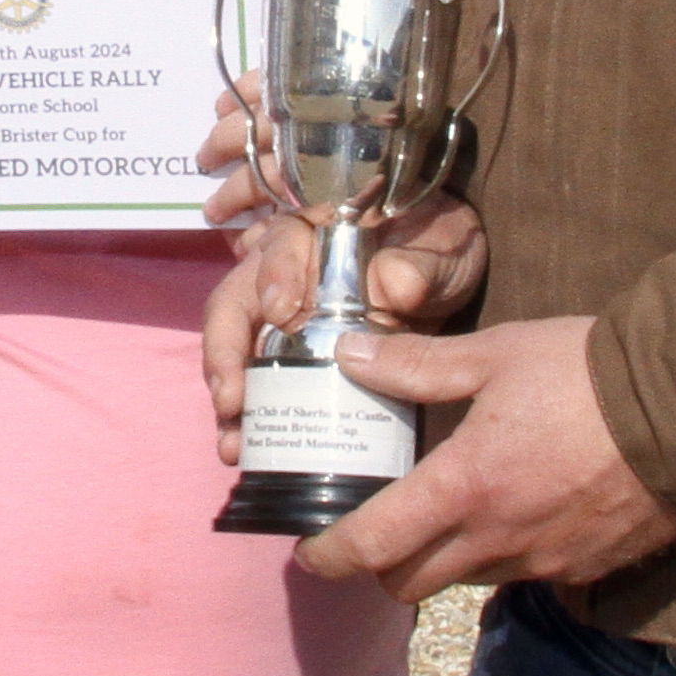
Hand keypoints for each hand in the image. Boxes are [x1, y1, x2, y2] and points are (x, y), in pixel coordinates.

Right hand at [196, 95, 487, 440]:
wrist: (449, 278)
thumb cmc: (440, 248)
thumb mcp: (441, 250)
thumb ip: (421, 264)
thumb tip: (394, 285)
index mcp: (315, 230)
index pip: (281, 242)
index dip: (274, 274)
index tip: (280, 312)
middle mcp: (282, 268)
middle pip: (234, 301)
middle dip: (225, 352)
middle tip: (232, 400)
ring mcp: (279, 313)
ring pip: (233, 346)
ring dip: (226, 395)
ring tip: (233, 441)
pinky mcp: (289, 352)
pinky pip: (256, 380)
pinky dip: (246, 414)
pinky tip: (244, 445)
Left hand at [291, 317, 675, 605]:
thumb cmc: (587, 375)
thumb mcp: (496, 355)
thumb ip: (416, 365)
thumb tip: (349, 354)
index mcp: (462, 488)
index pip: (371, 546)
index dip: (329, 556)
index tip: (310, 553)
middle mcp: (494, 540)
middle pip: (409, 584)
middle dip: (382, 566)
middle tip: (377, 530)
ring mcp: (541, 563)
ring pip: (465, 582)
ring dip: (445, 560)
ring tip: (451, 513)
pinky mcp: (583, 571)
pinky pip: (523, 576)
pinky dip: (504, 556)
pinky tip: (517, 511)